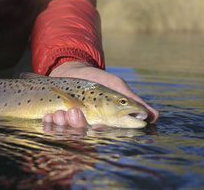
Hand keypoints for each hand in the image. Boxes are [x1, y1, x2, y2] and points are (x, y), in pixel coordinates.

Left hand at [43, 61, 159, 126]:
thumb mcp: (114, 86)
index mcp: (102, 122)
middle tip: (74, 111)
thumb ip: (131, 100)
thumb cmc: (95, 79)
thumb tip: (154, 117)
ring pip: (65, 132)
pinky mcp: (54, 120)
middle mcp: (86, 126)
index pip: (103, 133)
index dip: (99, 132)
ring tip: (59, 111)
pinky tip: (49, 114)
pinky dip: (49, 122)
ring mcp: (69, 124)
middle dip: (76, 125)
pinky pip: (50, 128)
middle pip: (81, 134)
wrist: (70, 69)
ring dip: (61, 123)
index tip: (96, 126)